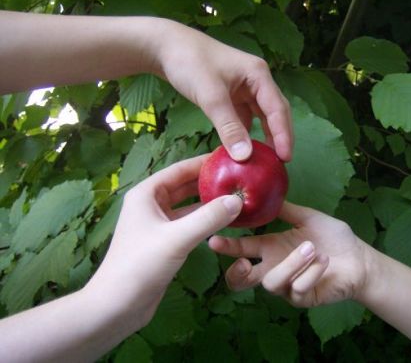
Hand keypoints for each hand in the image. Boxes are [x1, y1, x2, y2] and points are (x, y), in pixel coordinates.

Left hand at [86, 155, 242, 325]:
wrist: (118, 305)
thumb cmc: (141, 265)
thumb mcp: (177, 238)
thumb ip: (209, 217)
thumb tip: (238, 199)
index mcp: (146, 194)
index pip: (179, 169)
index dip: (203, 163)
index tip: (229, 158)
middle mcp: (151, 205)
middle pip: (184, 186)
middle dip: (209, 182)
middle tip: (238, 177)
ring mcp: (158, 224)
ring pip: (188, 206)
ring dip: (209, 202)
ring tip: (236, 196)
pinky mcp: (164, 242)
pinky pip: (189, 224)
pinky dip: (205, 220)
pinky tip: (225, 221)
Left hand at [150, 19, 292, 161]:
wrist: (166, 48)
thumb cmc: (190, 63)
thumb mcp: (211, 96)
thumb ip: (229, 126)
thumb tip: (245, 156)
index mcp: (258, 75)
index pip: (278, 109)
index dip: (284, 135)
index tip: (286, 158)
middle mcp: (257, 82)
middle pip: (275, 113)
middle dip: (279, 137)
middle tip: (280, 163)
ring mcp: (245, 89)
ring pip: (262, 117)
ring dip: (265, 136)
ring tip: (266, 161)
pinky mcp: (232, 97)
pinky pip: (245, 119)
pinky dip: (247, 134)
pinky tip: (243, 150)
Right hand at [209, 202, 368, 307]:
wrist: (360, 259)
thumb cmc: (334, 239)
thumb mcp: (309, 218)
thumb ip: (287, 210)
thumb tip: (266, 193)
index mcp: (271, 247)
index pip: (242, 248)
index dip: (227, 246)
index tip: (213, 240)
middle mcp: (275, 267)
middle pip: (241, 280)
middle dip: (235, 274)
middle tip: (242, 263)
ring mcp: (288, 285)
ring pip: (272, 282)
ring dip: (291, 263)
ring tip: (312, 248)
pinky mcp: (303, 298)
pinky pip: (298, 289)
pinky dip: (311, 273)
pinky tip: (325, 261)